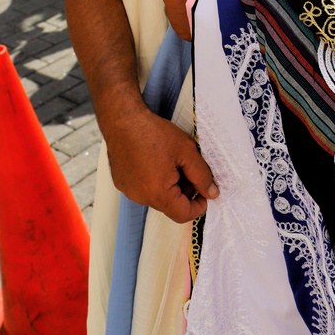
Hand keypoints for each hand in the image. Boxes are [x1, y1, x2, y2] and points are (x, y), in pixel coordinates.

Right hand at [104, 97, 218, 221]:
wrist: (122, 119)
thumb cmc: (153, 132)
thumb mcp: (186, 151)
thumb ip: (202, 175)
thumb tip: (212, 193)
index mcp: (158, 192)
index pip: (183, 214)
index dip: (198, 205)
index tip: (204, 191)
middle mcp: (141, 197)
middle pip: (170, 206)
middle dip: (184, 191)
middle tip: (187, 167)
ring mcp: (129, 191)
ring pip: (157, 197)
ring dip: (168, 186)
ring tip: (170, 161)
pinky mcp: (122, 183)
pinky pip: (143, 189)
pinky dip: (153, 181)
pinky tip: (154, 160)